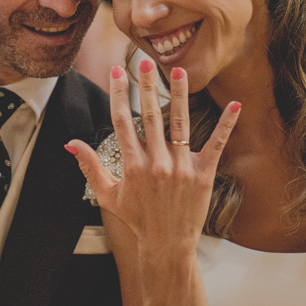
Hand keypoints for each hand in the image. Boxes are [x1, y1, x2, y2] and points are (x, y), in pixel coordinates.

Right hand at [67, 61, 239, 254]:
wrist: (166, 245)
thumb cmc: (137, 220)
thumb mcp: (107, 195)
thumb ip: (90, 167)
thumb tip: (70, 144)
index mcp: (132, 166)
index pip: (122, 121)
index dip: (118, 93)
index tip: (115, 71)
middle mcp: (156, 163)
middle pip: (150, 115)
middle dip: (147, 86)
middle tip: (146, 61)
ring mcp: (181, 168)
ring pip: (179, 123)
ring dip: (179, 95)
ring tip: (178, 71)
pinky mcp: (203, 174)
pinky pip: (216, 144)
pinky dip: (225, 124)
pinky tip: (235, 105)